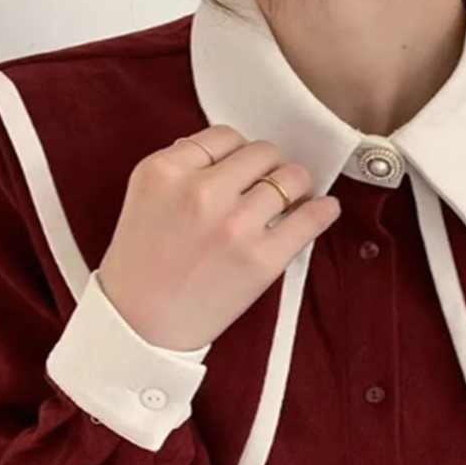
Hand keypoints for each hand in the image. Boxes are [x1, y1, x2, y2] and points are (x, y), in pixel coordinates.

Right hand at [98, 125, 340, 350]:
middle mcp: (200, 192)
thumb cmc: (141, 269)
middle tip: (271, 185)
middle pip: (261, 152)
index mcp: (164, 172)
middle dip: (270, 167)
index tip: (245, 169)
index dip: (239, 153)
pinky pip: (310, 219)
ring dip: (297, 187)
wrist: (141, 328)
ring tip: (294, 200)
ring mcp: (234, 225)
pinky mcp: (261, 259)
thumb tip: (227, 154)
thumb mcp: (143, 199)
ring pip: (290, 177)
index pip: (224, 136)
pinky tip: (325, 209)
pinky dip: (324, 210)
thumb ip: (180, 169)